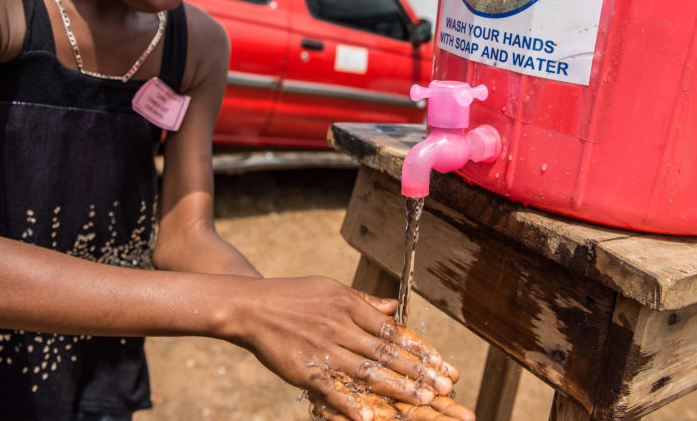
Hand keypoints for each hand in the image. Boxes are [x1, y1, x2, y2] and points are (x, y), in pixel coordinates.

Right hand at [229, 276, 458, 420]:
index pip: (393, 331)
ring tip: (424, 401)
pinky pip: (332, 389)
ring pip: (367, 371)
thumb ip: (363, 301)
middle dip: (419, 372)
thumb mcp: (331, 289)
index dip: (420, 349)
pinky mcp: (304, 368)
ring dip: (398, 388)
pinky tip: (370, 417)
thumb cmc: (292, 296)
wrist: (250, 306)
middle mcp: (340, 325)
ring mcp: (323, 348)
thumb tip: (393, 307)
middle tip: (445, 387)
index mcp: (349, 305)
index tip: (443, 364)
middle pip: (386, 352)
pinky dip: (351, 404)